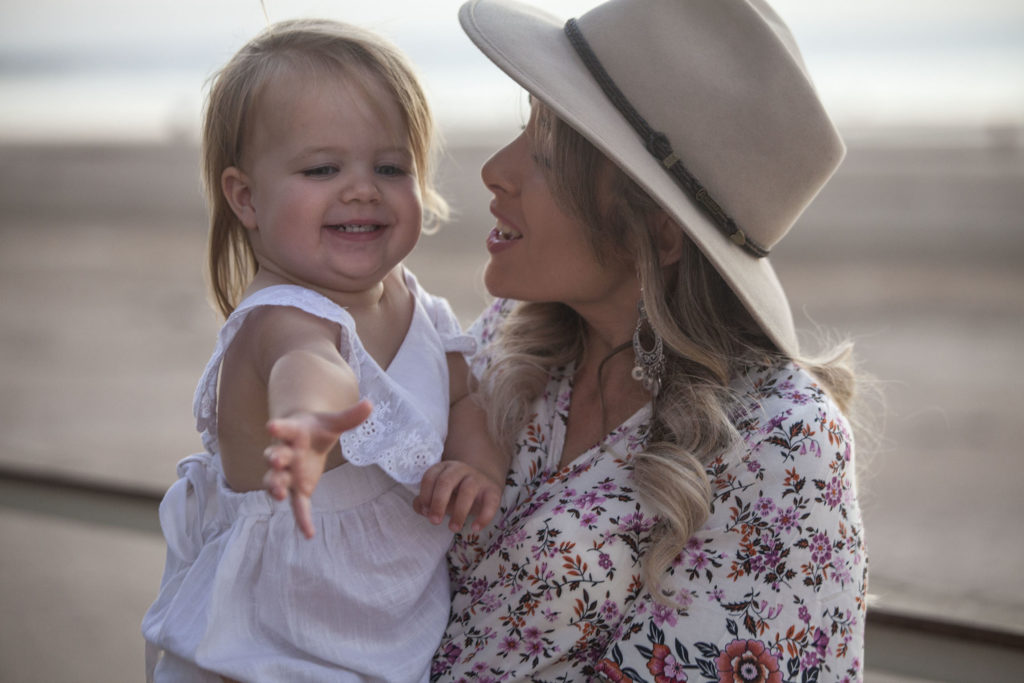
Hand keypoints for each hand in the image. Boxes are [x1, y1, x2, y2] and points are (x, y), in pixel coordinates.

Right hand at [263, 400, 371, 538]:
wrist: (302, 437)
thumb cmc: (315, 429)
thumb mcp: (332, 422)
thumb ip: (349, 417)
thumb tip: (370, 404)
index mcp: (292, 433)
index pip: (283, 429)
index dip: (278, 427)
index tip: (271, 426)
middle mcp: (285, 453)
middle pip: (275, 455)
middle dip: (275, 458)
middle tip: (275, 459)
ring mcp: (288, 473)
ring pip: (276, 481)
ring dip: (275, 486)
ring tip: (279, 494)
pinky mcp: (296, 489)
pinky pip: (297, 506)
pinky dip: (302, 519)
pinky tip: (309, 533)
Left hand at [414, 460, 502, 532]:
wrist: (483, 483)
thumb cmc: (456, 492)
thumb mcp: (439, 495)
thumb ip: (426, 502)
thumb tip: (421, 509)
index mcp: (443, 468)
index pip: (430, 477)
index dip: (425, 495)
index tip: (425, 511)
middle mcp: (460, 469)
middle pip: (446, 481)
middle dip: (438, 502)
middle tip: (434, 521)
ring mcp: (477, 478)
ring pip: (468, 490)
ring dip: (459, 511)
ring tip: (453, 528)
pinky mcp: (493, 489)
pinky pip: (491, 502)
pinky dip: (484, 516)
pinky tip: (475, 528)